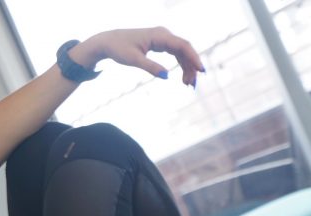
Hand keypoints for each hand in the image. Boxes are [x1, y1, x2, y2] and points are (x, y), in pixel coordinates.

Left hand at [71, 27, 204, 86]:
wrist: (109, 42)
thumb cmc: (119, 49)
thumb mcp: (133, 60)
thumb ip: (150, 67)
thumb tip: (166, 76)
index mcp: (159, 35)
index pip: (182, 45)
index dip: (193, 58)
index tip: (201, 71)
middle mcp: (163, 34)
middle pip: (185, 50)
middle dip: (191, 67)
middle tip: (193, 85)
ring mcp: (163, 38)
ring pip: (181, 52)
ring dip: (187, 67)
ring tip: (188, 84)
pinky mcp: (160, 43)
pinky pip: (175, 53)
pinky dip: (180, 64)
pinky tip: (182, 76)